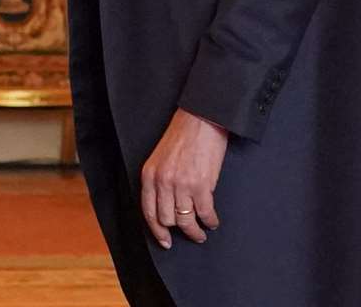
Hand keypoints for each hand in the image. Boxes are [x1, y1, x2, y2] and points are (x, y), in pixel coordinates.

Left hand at [141, 108, 226, 248]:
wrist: (201, 119)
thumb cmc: (183, 135)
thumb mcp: (160, 157)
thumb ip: (159, 180)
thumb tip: (167, 205)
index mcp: (150, 175)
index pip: (149, 212)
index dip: (157, 231)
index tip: (165, 241)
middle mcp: (163, 182)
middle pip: (167, 220)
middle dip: (179, 231)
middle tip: (190, 234)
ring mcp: (181, 184)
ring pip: (185, 221)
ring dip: (195, 231)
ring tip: (202, 233)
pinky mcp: (201, 185)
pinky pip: (205, 213)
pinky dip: (210, 221)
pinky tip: (212, 221)